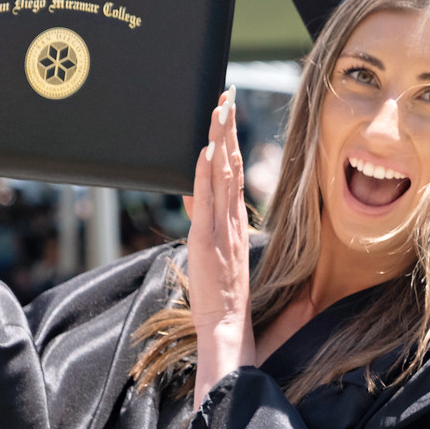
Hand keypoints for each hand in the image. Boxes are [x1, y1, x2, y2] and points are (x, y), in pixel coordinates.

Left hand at [184, 91, 253, 408]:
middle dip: (227, 131)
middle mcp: (232, 222)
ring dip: (220, 141)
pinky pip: (208, 200)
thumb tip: (193, 200)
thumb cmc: (227, 304)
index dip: (230, 145)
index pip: (233, 176)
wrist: (229, 330)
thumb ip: (207, 227)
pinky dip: (206, 174)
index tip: (227, 119)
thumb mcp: (217, 259)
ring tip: (219, 111)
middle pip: (231, 166)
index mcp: (236, 226)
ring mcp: (222, 229)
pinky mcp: (208, 240)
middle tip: (226, 98)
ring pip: (222, 176)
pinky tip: (205, 150)